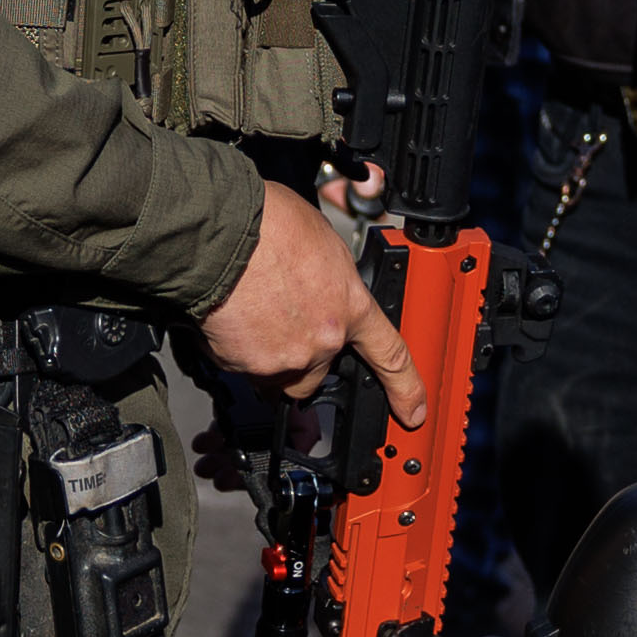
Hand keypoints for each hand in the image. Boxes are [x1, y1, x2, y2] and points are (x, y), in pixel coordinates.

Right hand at [199, 175, 423, 423]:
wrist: (223, 232)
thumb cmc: (268, 225)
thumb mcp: (324, 243)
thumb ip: (331, 279)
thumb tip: (323, 286)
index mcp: (350, 306)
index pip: (390, 355)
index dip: (406, 389)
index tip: (414, 411)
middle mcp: (323, 341)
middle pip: (317, 372)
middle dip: (301, 355)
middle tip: (280, 321)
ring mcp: (285, 358)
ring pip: (278, 374)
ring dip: (268, 355)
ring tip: (251, 312)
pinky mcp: (247, 366)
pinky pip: (244, 367)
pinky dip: (237, 350)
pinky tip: (232, 316)